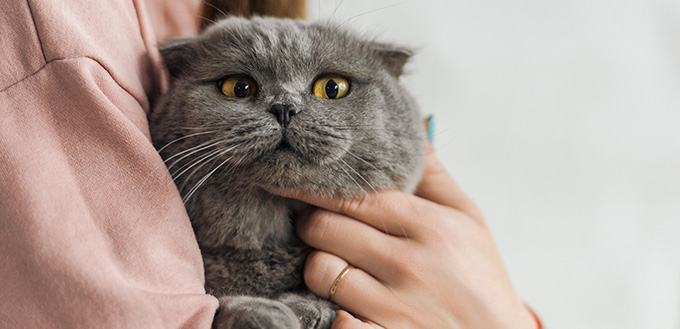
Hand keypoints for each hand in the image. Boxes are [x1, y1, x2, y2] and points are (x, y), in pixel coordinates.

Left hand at [278, 144, 536, 327]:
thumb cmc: (482, 281)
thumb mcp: (470, 222)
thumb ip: (435, 177)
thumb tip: (415, 128)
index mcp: (432, 228)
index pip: (354, 195)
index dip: (316, 187)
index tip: (294, 181)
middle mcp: (411, 266)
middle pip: (325, 228)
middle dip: (313, 225)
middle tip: (320, 227)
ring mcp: (394, 308)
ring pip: (319, 272)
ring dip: (320, 268)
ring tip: (340, 268)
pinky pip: (332, 318)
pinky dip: (332, 311)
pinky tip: (348, 305)